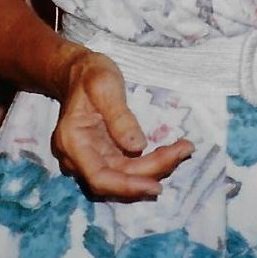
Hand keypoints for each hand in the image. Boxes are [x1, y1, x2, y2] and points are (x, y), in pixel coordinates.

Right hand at [51, 48, 193, 200]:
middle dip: (151, 171)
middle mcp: (78, 158)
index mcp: (72, 142)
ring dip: (155, 167)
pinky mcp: (105, 155)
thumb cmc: (90, 74)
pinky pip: (128, 167)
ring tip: (183, 150)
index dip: (127, 186)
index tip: (156, 186)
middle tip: (184, 151)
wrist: (80, 71)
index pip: (99, 177)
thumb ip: (119, 116)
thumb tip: (137, 147)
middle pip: (116, 178)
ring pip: (125, 175)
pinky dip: (150, 162)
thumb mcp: (104, 85)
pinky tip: (170, 152)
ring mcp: (91, 158)